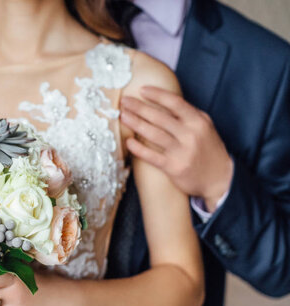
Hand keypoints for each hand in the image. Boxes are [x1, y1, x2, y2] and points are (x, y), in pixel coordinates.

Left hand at [121, 86, 233, 211]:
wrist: (219, 178)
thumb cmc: (208, 149)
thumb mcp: (204, 127)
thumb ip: (187, 115)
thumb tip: (164, 101)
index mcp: (198, 121)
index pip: (175, 103)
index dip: (157, 95)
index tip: (142, 90)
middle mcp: (190, 134)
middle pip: (160, 117)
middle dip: (139, 107)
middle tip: (125, 101)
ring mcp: (181, 151)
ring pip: (153, 134)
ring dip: (135, 123)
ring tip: (123, 116)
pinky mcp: (173, 167)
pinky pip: (151, 156)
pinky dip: (138, 149)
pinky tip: (128, 142)